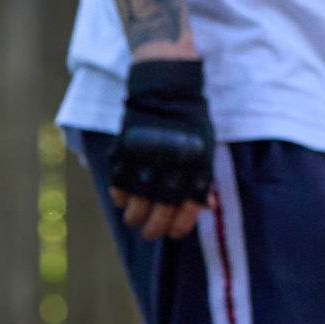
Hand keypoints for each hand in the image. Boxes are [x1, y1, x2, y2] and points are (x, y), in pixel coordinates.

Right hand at [108, 59, 215, 241]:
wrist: (166, 90)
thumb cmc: (190, 123)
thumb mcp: (205, 147)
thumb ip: (202, 177)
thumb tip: (206, 207)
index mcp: (196, 164)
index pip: (187, 206)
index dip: (180, 225)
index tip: (173, 233)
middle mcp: (171, 165)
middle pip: (160, 211)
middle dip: (154, 228)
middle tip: (151, 233)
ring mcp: (146, 159)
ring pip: (136, 204)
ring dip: (135, 217)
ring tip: (136, 218)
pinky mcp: (124, 153)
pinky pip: (118, 185)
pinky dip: (120, 198)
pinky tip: (124, 201)